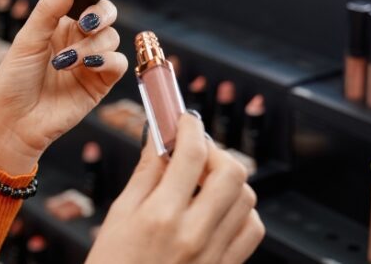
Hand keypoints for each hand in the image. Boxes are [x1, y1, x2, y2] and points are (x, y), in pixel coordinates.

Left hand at [0, 0, 128, 174]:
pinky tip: (88, 65)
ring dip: (91, 46)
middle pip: (107, 15)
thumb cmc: (13, 82)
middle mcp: (79, 41)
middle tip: (85, 23)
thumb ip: (49, 10)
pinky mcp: (100, 85)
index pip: (86, 0)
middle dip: (100, 14)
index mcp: (60, 26)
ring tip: (64, 62)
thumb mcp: (27, 40)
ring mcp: (91, 63)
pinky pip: (118, 63)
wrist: (13, 123)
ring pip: (112, 38)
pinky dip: (108, 60)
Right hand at [87, 114, 264, 263]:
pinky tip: (218, 208)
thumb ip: (144, 174)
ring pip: (247, 197)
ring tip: (203, 180)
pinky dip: (241, 210)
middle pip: (232, 171)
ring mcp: (215, 254)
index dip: (190, 126)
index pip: (191, 153)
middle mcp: (195, 234)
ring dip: (228, 179)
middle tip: (195, 150)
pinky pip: (252, 229)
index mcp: (161, 217)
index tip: (184, 119)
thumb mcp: (118, 216)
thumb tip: (157, 138)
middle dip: (215, 150)